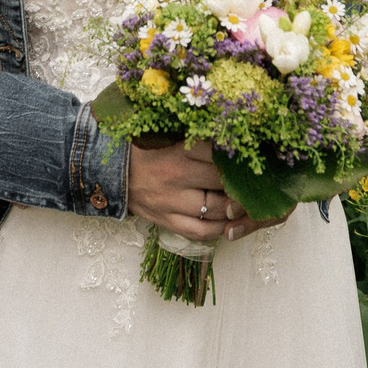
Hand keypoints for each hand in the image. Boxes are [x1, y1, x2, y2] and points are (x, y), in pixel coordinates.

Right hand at [129, 138, 282, 243]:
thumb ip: (198, 137)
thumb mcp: (169, 135)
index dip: (240, 156)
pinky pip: (199, 231)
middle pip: (223, 182)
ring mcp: (170, 202)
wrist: (111, 170)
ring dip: (235, 208)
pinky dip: (218, 229)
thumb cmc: (143, 149)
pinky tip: (228, 222)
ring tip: (245, 201)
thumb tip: (233, 136)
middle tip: (257, 180)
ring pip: (216, 209)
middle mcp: (175, 176)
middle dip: (242, 182)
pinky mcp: (165, 221)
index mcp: (177, 150)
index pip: (220, 153)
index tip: (255, 155)